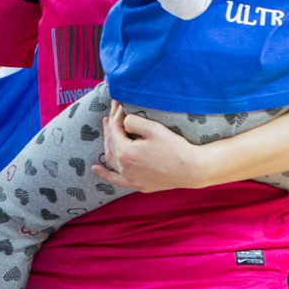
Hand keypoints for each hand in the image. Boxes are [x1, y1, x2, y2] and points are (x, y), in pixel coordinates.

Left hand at [91, 102, 210, 192]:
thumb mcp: (153, 128)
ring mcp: (130, 178)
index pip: (115, 129)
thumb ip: (133, 121)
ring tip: (107, 127)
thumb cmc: (174, 148)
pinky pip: (117, 180)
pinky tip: (95, 169)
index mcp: (125, 152)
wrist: (192, 169)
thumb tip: (124, 120)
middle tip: (114, 111)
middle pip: (112, 142)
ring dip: (108, 142)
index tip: (121, 104)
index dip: (117, 115)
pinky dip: (105, 174)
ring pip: (112, 158)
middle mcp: (123, 167)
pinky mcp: (138, 185)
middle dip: (112, 125)